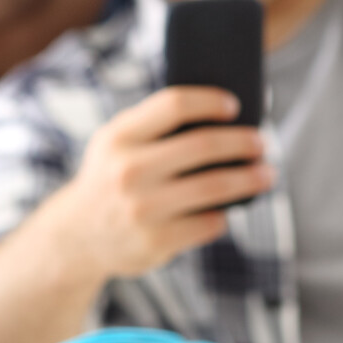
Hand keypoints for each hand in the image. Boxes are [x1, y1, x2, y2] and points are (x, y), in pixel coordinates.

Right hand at [39, 86, 272, 280]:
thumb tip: (225, 114)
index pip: (174, 104)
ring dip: (249, 179)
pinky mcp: (155, 241)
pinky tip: (228, 209)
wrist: (76, 236)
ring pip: (215, 187)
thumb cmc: (112, 177)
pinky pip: (209, 223)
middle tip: (261, 143)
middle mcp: (128, 170)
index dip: (210, 101)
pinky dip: (223, 214)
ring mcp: (142, 208)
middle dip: (242, 142)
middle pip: (203, 145)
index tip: (235, 106)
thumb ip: (155, 125)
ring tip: (266, 174)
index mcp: (119, 136)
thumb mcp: (116, 143)